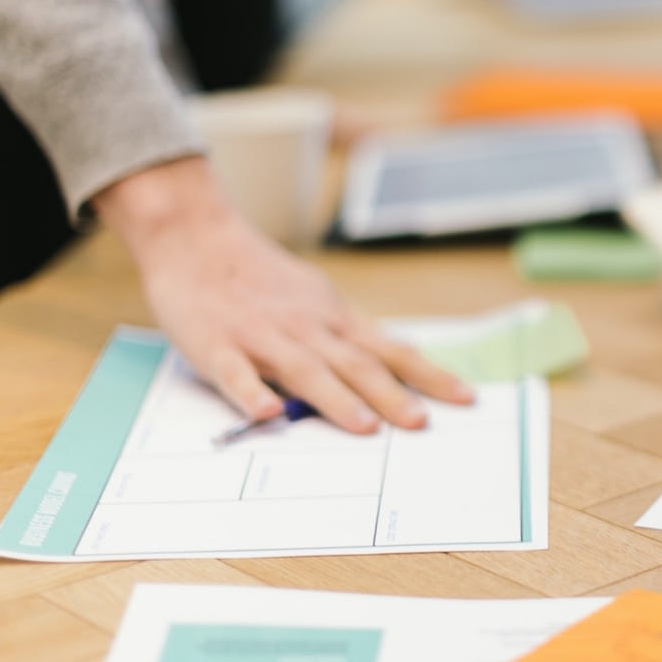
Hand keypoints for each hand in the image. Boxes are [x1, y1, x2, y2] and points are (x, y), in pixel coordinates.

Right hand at [94, 157, 472, 431]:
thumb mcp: (314, 298)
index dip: (429, 375)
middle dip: (391, 395)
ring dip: (336, 398)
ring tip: (365, 426)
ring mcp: (261, 336)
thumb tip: (389, 365)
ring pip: (304, 370)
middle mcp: (306, 328)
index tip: (465, 397)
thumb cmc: (258, 275)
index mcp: (333, 319)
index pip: (391, 350)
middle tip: (421, 423)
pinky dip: (250, 393)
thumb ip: (346, 336)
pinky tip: (267, 415)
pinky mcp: (216, 345)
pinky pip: (235, 373)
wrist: (195, 235)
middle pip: (356, 364)